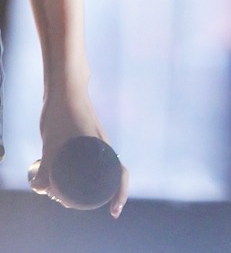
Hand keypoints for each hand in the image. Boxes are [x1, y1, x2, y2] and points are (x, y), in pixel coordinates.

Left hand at [29, 90, 128, 216]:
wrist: (65, 87)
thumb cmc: (63, 112)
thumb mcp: (51, 143)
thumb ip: (45, 170)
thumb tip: (41, 189)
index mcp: (103, 149)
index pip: (120, 174)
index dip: (121, 194)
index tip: (113, 212)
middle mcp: (102, 148)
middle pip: (103, 180)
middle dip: (84, 198)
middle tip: (62, 200)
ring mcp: (94, 144)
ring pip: (90, 172)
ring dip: (74, 186)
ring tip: (53, 188)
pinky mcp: (84, 141)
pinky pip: (83, 163)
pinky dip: (72, 173)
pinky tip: (55, 175)